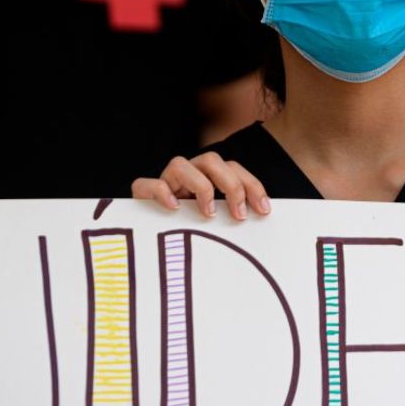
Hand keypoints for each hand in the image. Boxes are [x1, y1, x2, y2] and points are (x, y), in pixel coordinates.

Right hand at [131, 152, 270, 220]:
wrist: (152, 245)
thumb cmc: (192, 234)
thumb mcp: (218, 225)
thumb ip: (233, 218)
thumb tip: (262, 220)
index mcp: (207, 178)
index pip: (232, 168)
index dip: (251, 185)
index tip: (263, 210)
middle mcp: (187, 175)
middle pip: (211, 160)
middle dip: (231, 185)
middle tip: (239, 215)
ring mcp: (164, 183)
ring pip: (179, 164)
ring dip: (200, 186)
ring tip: (208, 213)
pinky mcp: (142, 196)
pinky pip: (145, 184)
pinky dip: (160, 192)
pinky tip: (174, 208)